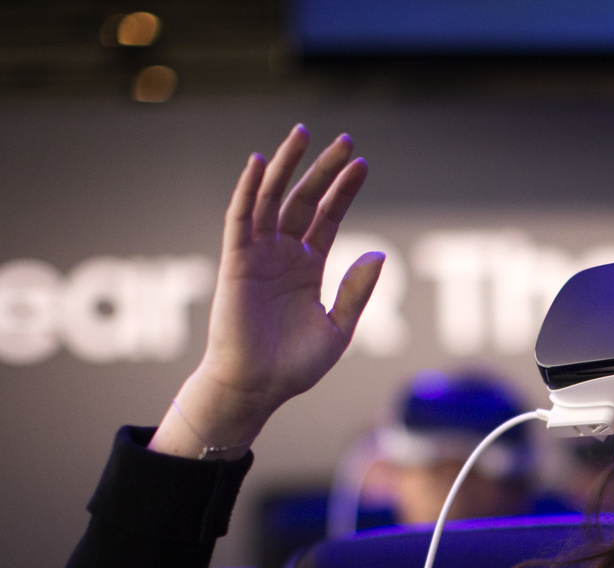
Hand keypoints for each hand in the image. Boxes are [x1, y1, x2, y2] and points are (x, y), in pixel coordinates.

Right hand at [151, 125, 384, 458]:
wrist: (257, 388)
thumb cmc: (294, 365)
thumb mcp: (338, 328)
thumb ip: (357, 291)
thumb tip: (378, 254)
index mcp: (308, 268)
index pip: (328, 217)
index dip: (344, 191)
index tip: (362, 164)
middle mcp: (283, 255)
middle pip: (304, 199)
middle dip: (322, 169)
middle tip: (343, 140)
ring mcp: (258, 255)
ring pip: (272, 199)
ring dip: (285, 166)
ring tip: (303, 134)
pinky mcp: (235, 262)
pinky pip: (240, 219)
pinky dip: (247, 189)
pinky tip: (259, 163)